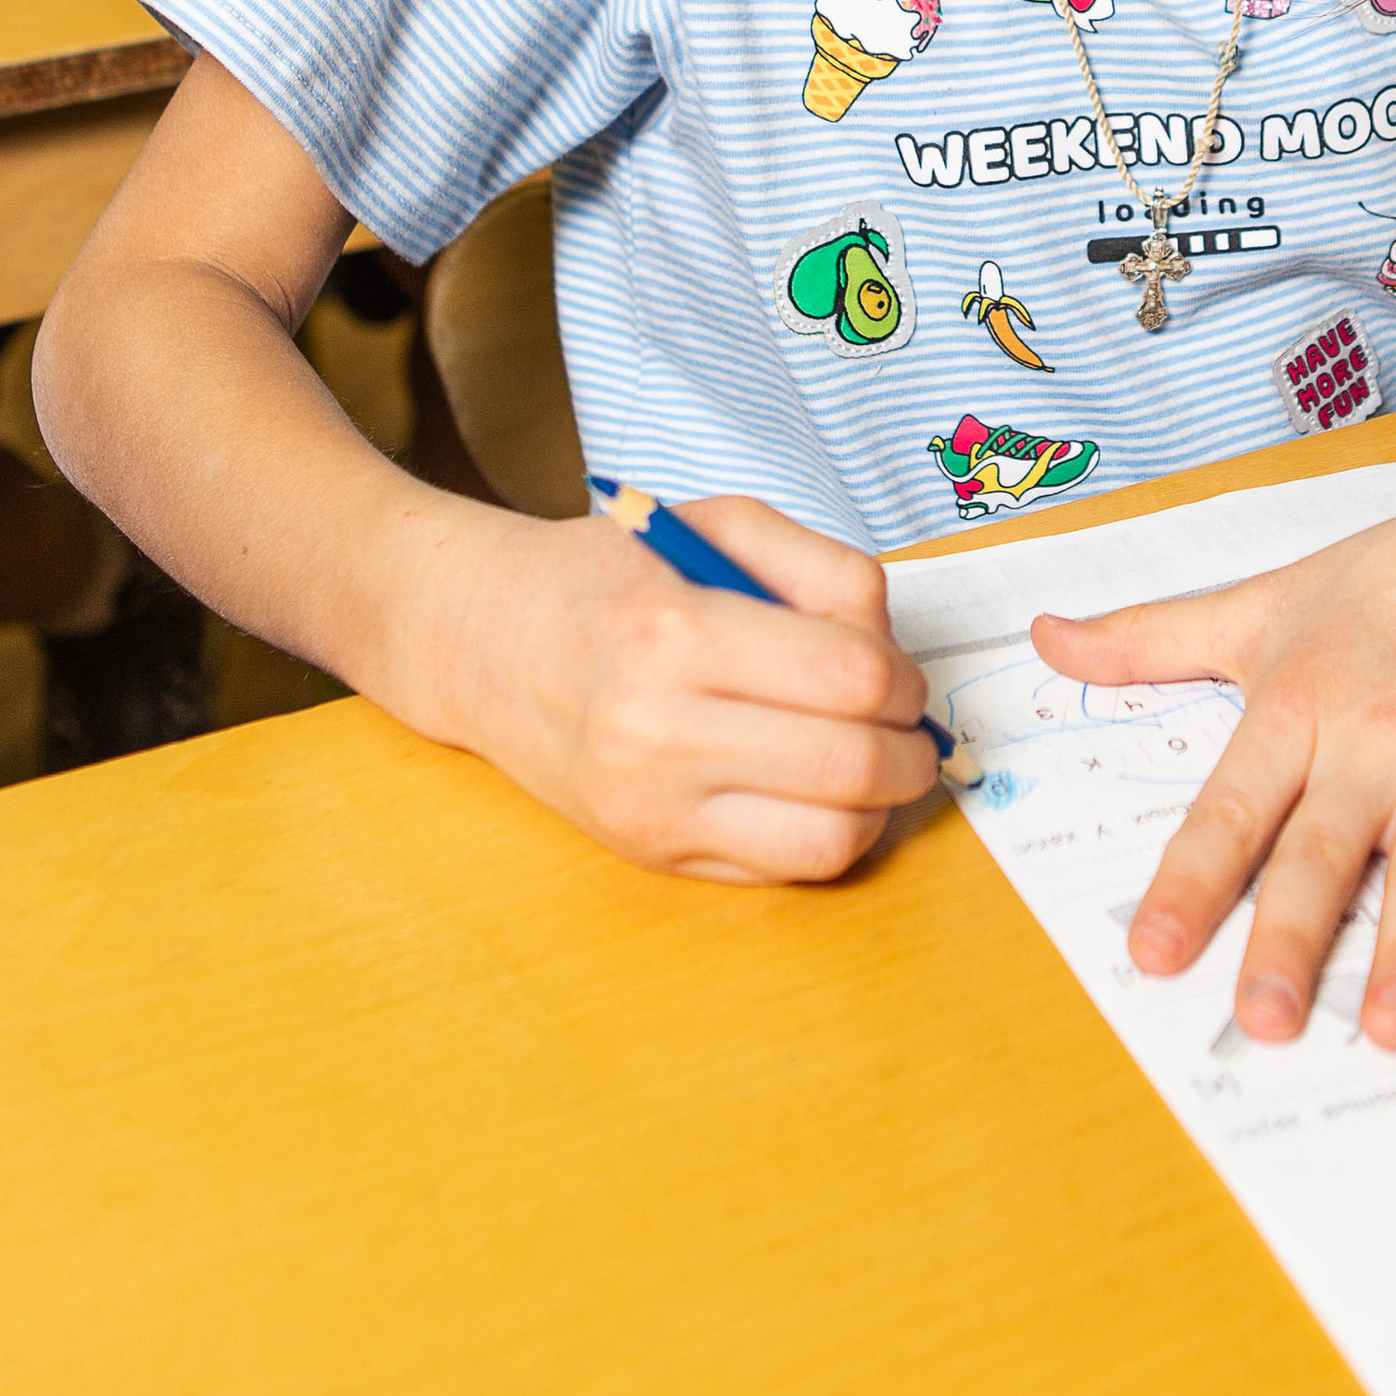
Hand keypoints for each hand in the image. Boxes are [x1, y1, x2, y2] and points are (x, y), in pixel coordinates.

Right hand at [426, 489, 944, 882]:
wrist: (484, 643)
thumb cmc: (610, 576)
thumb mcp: (715, 526)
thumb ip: (821, 568)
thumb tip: (895, 651)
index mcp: (676, 633)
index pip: (851, 678)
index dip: (904, 677)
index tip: (900, 672)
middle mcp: (657, 730)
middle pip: (851, 765)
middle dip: (910, 746)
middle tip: (907, 724)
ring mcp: (651, 805)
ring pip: (829, 836)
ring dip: (882, 804)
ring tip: (874, 763)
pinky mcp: (651, 852)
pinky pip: (783, 869)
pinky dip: (830, 836)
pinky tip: (820, 793)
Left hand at [1031, 450, 1395, 1049]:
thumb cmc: (1382, 582)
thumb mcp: (1256, 606)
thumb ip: (1147, 639)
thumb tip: (1044, 637)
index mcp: (1296, 708)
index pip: (1231, 810)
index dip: (1190, 884)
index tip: (1153, 956)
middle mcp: (1373, 744)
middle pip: (1323, 854)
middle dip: (1291, 939)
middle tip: (1264, 1021)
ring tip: (1393, 1027)